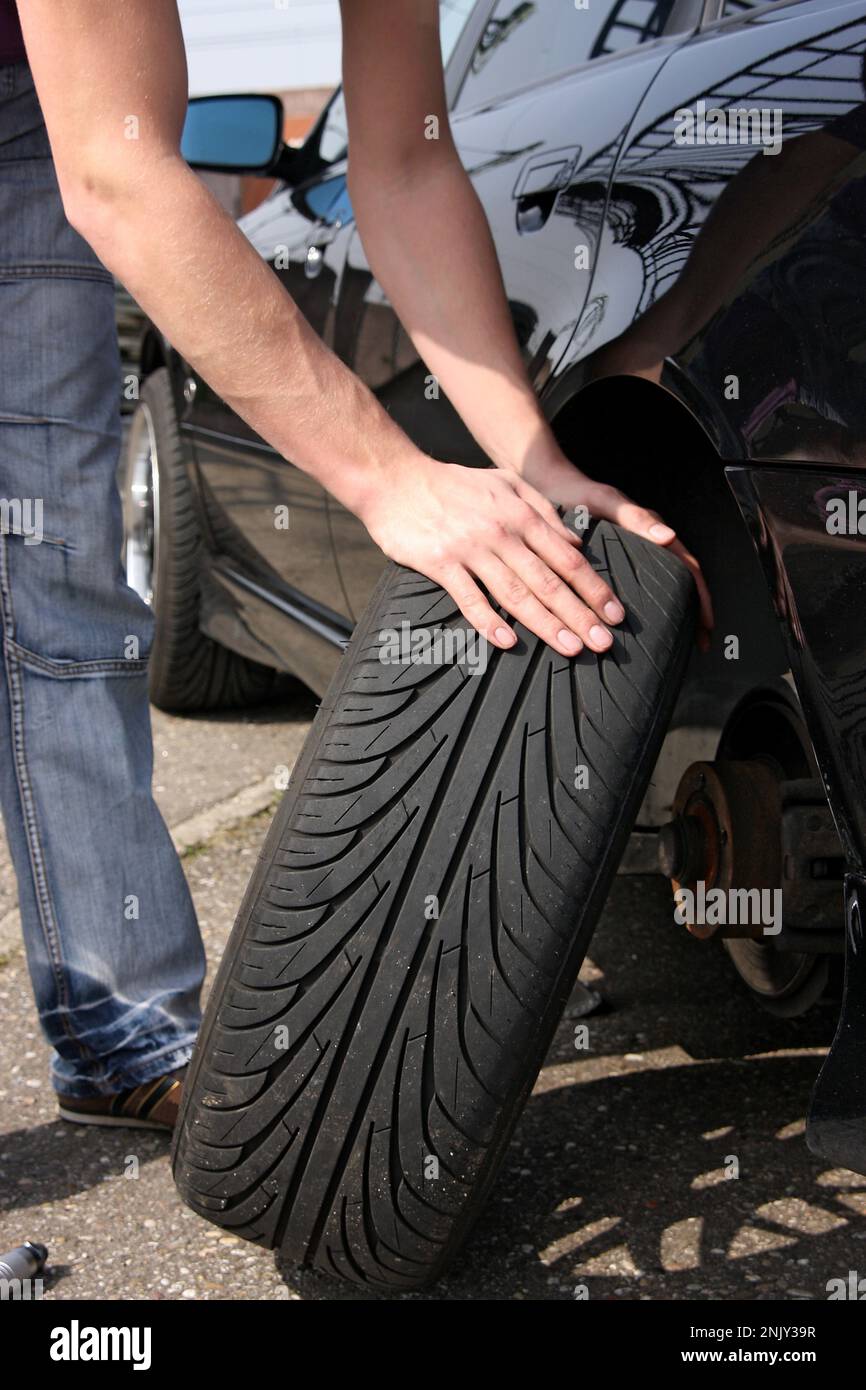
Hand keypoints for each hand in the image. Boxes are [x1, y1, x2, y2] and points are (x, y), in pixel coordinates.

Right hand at [359, 455, 629, 656]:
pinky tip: (508, 643)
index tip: (615, 614)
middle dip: (580, 614)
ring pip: (515, 593)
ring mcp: (470, 549)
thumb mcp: (507, 484)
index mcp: (521, 515)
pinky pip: (469, 598)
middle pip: (548, 581)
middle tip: (604, 643)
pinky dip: (488, 621)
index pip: (568, 558)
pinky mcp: (440, 563)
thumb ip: (544, 510)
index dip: (594, 588)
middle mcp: (501, 533)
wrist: (396, 479)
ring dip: (546, 623)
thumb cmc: (454, 484)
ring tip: (570, 648)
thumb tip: (577, 542)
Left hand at [515, 451, 713, 649]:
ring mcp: (633, 551)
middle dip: (694, 611)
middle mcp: (647, 542)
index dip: (701, 597)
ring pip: (664, 584)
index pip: (688, 567)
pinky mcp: (616, 557)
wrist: (548, 486)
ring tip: (680, 639)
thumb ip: (635, 517)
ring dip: (676, 611)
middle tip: (698, 641)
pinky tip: (649, 623)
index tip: (706, 624)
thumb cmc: (574, 491)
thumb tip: (667, 536)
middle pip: (681, 581)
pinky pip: (642, 583)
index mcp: (651, 531)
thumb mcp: (606, 502)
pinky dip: (652, 604)